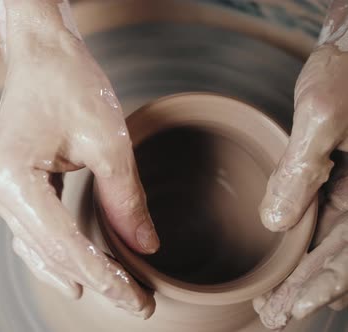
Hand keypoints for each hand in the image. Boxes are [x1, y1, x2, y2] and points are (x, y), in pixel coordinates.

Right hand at [0, 0, 157, 318]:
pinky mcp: (8, 187)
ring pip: (40, 248)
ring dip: (77, 271)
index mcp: (12, 179)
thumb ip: (125, 200)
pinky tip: (81, 272)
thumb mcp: (108, 142)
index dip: (104, 277)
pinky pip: (34, 232)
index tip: (138, 302)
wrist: (42, 55)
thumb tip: (145, 247)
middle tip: (139, 304)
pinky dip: (61, 253)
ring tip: (116, 294)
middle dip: (96, 279)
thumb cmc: (69, 85)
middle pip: (51, 252)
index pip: (65, 244)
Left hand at [255, 44, 347, 328]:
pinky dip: (313, 256)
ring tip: (277, 307)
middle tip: (275, 316)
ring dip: (310, 281)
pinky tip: (292, 272)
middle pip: (347, 261)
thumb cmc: (346, 73)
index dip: (323, 283)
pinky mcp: (347, 191)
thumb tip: (276, 222)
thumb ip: (300, 168)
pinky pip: (334, 231)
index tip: (290, 306)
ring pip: (340, 251)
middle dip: (311, 292)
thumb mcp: (321, 113)